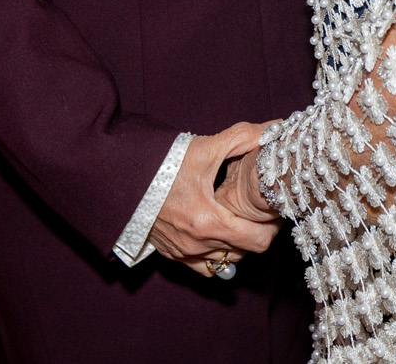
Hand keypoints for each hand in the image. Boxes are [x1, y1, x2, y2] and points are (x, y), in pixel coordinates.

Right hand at [148, 122, 278, 277]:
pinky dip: (214, 255)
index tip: (273, 211)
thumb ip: (241, 137)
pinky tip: (217, 235)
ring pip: (224, 262)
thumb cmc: (163, 164)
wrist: (123, 177)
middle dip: (255, 234)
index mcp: (209, 222)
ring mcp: (183, 253)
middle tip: (258, 214)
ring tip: (238, 223)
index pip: (258, 241)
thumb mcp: (205, 148)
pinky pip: (203, 267)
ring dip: (235, 247)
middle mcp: (197, 244)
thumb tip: (272, 129)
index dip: (272, 228)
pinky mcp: (170, 254)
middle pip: (244, 253)